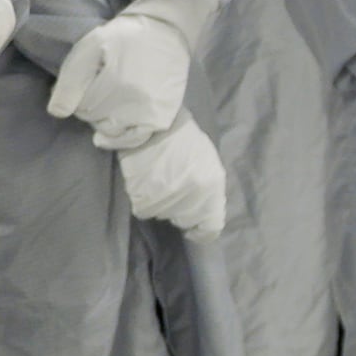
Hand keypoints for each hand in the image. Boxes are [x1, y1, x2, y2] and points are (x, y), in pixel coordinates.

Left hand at [48, 10, 193, 149]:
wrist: (165, 30)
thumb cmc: (123, 37)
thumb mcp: (90, 48)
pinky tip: (108, 136)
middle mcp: (135, 101)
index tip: (83, 81)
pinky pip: (135, 139)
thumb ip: (71, 80)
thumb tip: (57, 113)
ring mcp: (151, 111)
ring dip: (103, 119)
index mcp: (116, 82)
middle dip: (88, 106)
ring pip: (111, 129)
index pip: (80, 106)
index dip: (76, 94)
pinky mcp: (163, 116)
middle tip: (97, 87)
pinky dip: (120, 139)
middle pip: (94, 118)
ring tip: (108, 100)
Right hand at [116, 113, 226, 239]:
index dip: (201, 231)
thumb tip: (202, 209)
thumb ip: (207, 188)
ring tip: (157, 179)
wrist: (154, 124)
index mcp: (213, 187)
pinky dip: (143, 199)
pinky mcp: (145, 199)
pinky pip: (144, 209)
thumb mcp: (206, 162)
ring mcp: (169, 200)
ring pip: (163, 214)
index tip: (193, 229)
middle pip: (185, 220)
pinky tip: (145, 181)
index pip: (211, 227)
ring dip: (161, 202)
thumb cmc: (182, 138)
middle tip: (172, 188)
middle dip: (180, 210)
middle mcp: (194, 197)